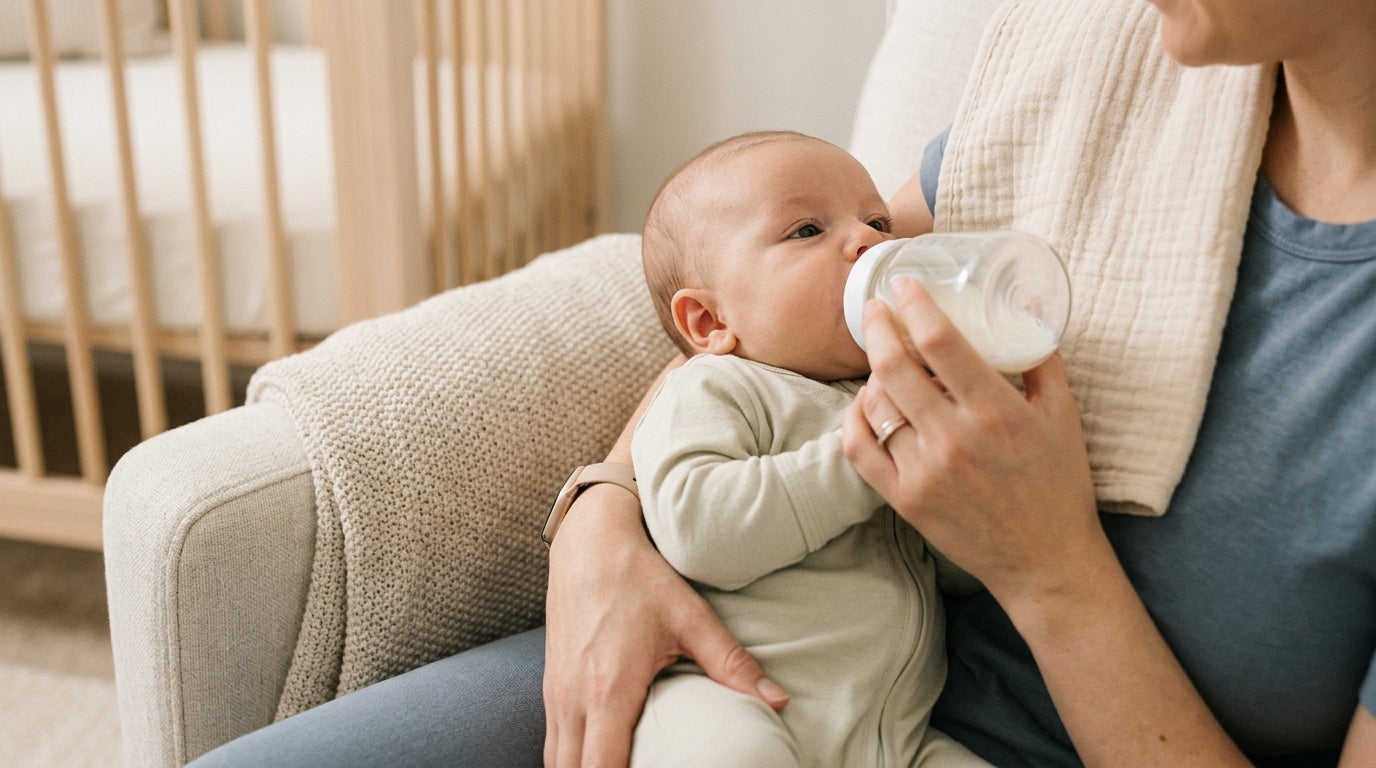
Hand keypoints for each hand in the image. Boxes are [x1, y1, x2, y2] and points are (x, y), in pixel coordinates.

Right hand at [543, 483, 787, 767]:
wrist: (589, 538)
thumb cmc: (637, 574)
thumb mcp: (689, 616)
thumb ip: (731, 664)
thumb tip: (778, 701)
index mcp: (608, 689)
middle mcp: (572, 699)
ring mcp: (555, 694)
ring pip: (554, 761)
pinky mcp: (550, 686)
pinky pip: (552, 742)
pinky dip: (571, 759)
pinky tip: (598, 759)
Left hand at [841, 278, 1098, 604]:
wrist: (1045, 560)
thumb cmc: (1058, 483)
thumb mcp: (1063, 414)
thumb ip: (1042, 358)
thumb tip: (1024, 305)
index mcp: (997, 413)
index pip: (942, 342)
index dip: (915, 305)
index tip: (904, 283)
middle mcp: (955, 441)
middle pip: (895, 367)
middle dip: (878, 326)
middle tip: (875, 308)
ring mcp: (924, 472)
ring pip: (876, 405)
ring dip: (873, 374)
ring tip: (883, 361)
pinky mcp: (904, 499)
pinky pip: (859, 448)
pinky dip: (855, 419)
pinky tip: (866, 404)